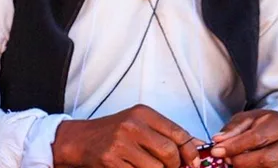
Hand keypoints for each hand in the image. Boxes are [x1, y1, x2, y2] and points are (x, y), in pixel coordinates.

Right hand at [52, 105, 202, 167]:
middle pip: (169, 152)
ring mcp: (120, 143)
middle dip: (174, 166)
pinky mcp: (110, 160)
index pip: (178, 133)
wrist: (78, 140)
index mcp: (142, 113)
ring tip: (146, 166)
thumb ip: (166, 134)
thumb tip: (198, 147)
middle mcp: (131, 125)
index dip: (191, 151)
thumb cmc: (111, 133)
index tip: (194, 163)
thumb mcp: (139, 125)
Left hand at [209, 109, 277, 166]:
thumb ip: (233, 129)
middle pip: (265, 159)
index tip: (216, 150)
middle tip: (225, 159)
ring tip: (235, 161)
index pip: (256, 138)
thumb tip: (218, 140)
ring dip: (246, 167)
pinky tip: (246, 165)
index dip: (234, 146)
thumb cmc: (268, 123)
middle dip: (240, 161)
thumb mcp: (249, 118)